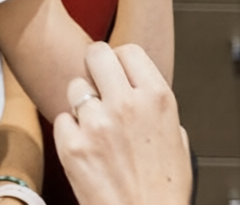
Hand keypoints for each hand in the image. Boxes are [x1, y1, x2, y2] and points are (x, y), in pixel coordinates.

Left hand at [52, 42, 191, 204]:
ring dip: (81, 102)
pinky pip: (62, 119)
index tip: (118, 71)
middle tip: (97, 83)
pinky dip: (70, 131)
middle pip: (96, 54)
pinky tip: (86, 147)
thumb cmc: (164, 189)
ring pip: (75, 87)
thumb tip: (140, 90)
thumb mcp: (177, 138)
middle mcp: (126, 104)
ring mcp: (96, 123)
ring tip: (95, 126)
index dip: (120, 61)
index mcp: (157, 98)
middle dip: (95, 67)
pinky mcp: (72, 145)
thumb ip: (155, 107)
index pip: (128, 50)